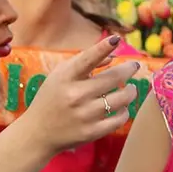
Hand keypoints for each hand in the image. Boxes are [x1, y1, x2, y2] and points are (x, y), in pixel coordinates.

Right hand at [19, 36, 139, 153]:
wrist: (38, 132)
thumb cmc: (52, 97)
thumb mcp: (60, 75)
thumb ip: (84, 62)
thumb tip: (113, 56)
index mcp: (66, 78)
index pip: (87, 59)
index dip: (103, 47)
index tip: (116, 39)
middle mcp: (75, 95)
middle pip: (114, 78)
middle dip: (129, 69)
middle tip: (134, 66)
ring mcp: (84, 115)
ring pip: (122, 98)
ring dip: (130, 91)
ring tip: (129, 88)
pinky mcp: (92, 132)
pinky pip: (120, 119)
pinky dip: (125, 111)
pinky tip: (122, 107)